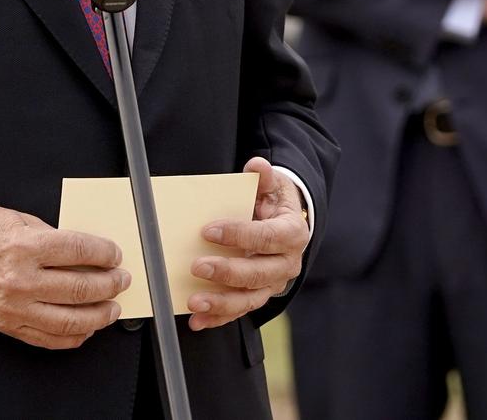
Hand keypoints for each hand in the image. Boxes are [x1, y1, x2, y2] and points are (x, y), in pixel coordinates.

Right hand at [0, 204, 130, 349]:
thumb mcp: (16, 219)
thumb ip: (50, 235)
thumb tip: (82, 252)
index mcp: (24, 246)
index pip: (78, 251)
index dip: (104, 253)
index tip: (114, 255)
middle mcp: (21, 279)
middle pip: (80, 287)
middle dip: (110, 284)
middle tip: (120, 280)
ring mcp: (15, 306)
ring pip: (70, 320)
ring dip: (99, 315)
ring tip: (111, 307)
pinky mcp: (9, 324)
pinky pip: (49, 339)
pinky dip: (74, 336)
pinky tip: (86, 328)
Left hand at [186, 158, 310, 331]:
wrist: (285, 225)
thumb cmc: (273, 203)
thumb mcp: (272, 186)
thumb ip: (263, 177)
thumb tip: (256, 165)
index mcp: (292, 234)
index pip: (266, 237)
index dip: (239, 234)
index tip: (208, 231)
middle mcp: (287, 263)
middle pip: (258, 273)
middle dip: (227, 272)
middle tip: (197, 267)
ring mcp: (273, 283)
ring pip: (250, 299)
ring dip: (222, 304)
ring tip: (195, 302)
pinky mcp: (259, 295)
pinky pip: (240, 311)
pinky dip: (219, 318)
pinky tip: (197, 320)